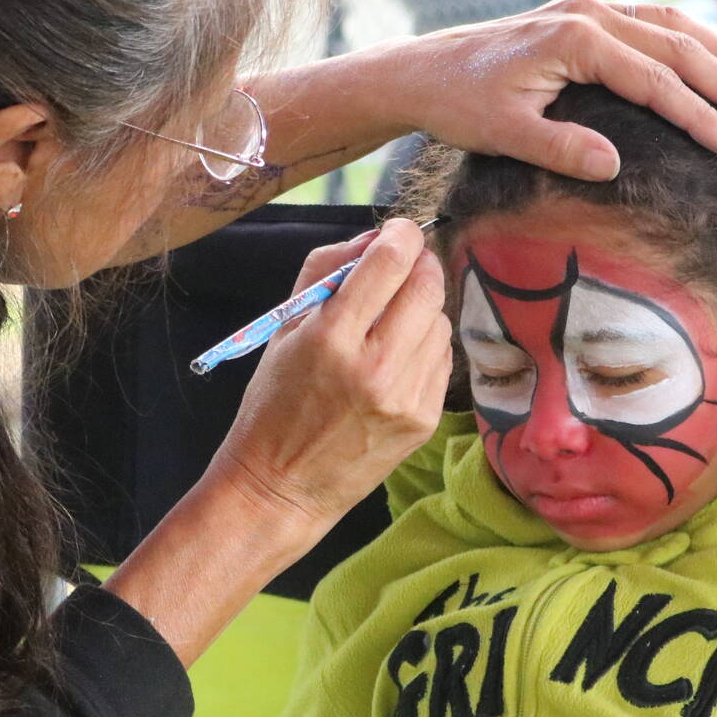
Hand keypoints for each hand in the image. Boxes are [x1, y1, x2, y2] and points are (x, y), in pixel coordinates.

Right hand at [211, 218, 452, 533]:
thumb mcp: (283, 329)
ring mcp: (405, 397)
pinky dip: (426, 345)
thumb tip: (374, 238)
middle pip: (426, 287)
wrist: (283, 486)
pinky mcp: (424, 420)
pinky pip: (443, 359)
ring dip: (423, 307)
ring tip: (391, 320)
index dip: (401, 235)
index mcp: (332, 338)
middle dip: (420, 264)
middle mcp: (375, 366)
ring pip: (440, 321)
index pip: (388, 263)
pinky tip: (398, 355)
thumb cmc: (274, 403)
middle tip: (406, 265)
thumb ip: (325, 272)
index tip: (400, 230)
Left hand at [368, 0, 716, 181]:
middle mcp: (589, 14)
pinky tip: (712, 62)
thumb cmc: (462, 105)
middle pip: (677, 46)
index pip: (655, 79)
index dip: (699, 114)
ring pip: (671, 26)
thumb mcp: (504, 135)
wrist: (425, 72)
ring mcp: (588, 10)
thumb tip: (614, 167)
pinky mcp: (584, 17)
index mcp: (575, 40)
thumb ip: (559, 149)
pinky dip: (688, 41)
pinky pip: (651, 22)